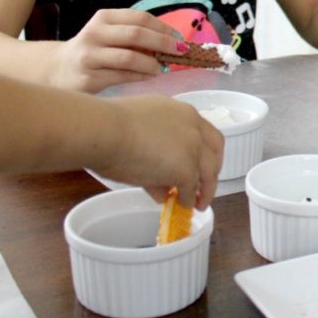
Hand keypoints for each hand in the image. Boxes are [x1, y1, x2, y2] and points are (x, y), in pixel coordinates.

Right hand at [53, 9, 185, 91]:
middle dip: (163, 43)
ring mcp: (89, 57)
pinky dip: (140, 76)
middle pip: (136, 35)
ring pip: (129, 58)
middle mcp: (94, 34)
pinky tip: (149, 77)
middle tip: (181, 52)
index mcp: (103, 18)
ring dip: (152, 63)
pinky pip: (122, 76)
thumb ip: (135, 34)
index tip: (179, 38)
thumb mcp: (110, 34)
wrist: (58, 70)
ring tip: (163, 68)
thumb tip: (173, 42)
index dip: (163, 27)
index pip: (139, 18)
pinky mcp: (88, 78)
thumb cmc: (94, 50)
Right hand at [92, 94, 223, 209]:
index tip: (201, 163)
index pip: (204, 131)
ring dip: (205, 189)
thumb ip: (154, 153)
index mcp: (181, 112)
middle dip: (211, 170)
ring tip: (198, 203)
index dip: (205, 149)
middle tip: (205, 185)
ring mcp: (192, 147)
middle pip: (214, 151)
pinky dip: (187, 198)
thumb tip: (160, 183)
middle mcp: (192, 126)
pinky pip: (190, 187)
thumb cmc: (108, 127)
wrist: (103, 130)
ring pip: (207, 171)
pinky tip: (182, 205)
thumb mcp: (138, 132)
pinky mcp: (185, 168)